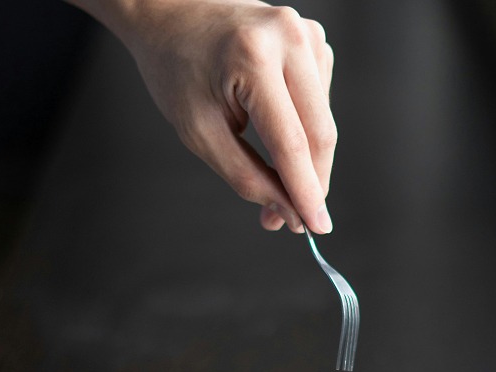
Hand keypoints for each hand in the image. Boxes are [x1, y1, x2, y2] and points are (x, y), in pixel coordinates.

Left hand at [72, 0, 335, 232]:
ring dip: (306, 159)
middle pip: (319, 132)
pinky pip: (320, 102)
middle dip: (310, 182)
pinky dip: (304, 128)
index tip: (316, 226)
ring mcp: (306, 35)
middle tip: (293, 218)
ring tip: (271, 174)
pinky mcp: (314, 39)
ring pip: (324, 121)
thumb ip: (245, 175)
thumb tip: (287, 209)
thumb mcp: (198, 131)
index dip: (306, 190)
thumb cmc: (177, 66)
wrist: (171, 12)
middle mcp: (289, 39)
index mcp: (253, 57)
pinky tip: (275, 125)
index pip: (291, 140)